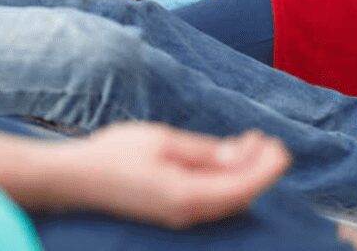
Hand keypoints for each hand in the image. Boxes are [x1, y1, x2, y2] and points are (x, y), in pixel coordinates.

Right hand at [64, 124, 289, 227]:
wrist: (75, 178)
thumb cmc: (114, 154)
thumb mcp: (163, 140)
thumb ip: (205, 151)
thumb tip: (241, 154)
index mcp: (188, 196)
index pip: (244, 187)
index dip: (267, 168)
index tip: (280, 147)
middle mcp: (188, 214)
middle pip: (239, 197)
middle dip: (258, 169)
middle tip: (267, 140)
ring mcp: (179, 217)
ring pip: (226, 200)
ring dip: (242, 174)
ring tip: (249, 144)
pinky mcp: (170, 212)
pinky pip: (210, 200)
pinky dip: (224, 181)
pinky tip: (222, 160)